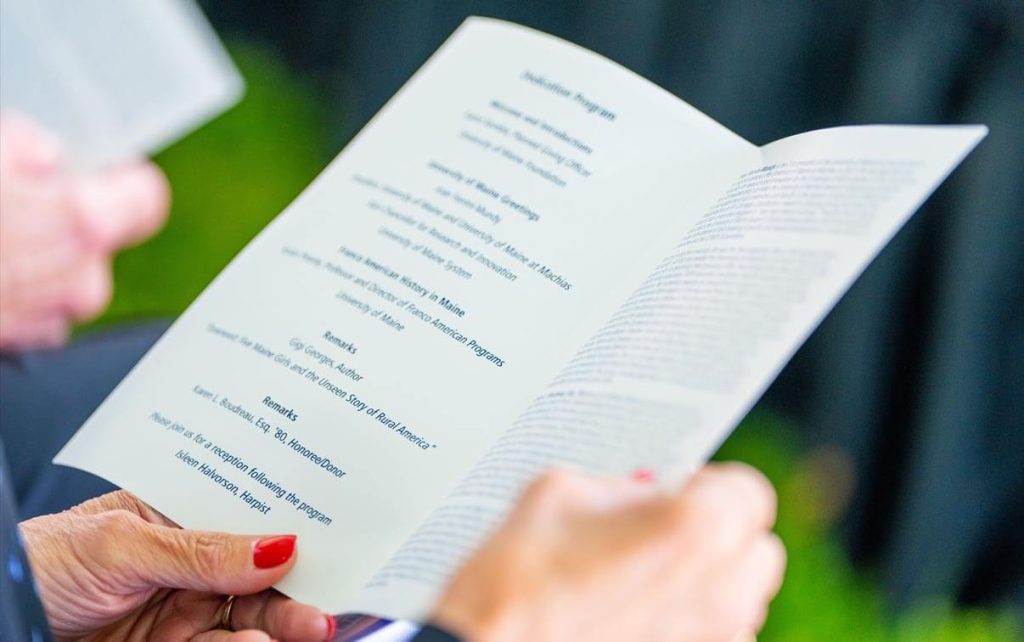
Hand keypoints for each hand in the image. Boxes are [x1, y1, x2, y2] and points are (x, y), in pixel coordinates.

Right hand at [0, 112, 168, 349]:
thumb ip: (30, 145)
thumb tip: (46, 156)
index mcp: (83, 224)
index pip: (144, 198)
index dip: (118, 179)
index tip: (99, 170)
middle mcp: (76, 283)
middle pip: (93, 240)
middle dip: (60, 215)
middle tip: (11, 194)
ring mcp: (42, 321)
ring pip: (57, 276)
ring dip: (29, 252)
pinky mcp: (12, 343)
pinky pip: (23, 305)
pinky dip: (4, 284)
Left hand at [19, 491, 335, 641]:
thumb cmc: (39, 562)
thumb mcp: (119, 543)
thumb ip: (199, 549)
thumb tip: (277, 545)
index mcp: (177, 517)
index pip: (249, 516)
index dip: (294, 526)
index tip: (337, 542)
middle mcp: (188, 564)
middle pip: (261, 574)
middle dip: (299, 587)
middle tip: (328, 607)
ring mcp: (183, 611)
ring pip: (251, 618)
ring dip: (282, 623)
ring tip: (307, 626)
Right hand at [432, 463, 784, 641]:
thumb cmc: (516, 582)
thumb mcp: (559, 493)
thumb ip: (618, 486)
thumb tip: (641, 493)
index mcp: (699, 529)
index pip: (748, 491)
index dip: (708, 486)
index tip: (677, 490)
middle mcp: (722, 593)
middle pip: (754, 550)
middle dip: (717, 536)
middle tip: (661, 532)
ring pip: (737, 601)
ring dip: (705, 583)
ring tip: (639, 580)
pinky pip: (708, 638)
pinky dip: (683, 624)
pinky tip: (631, 618)